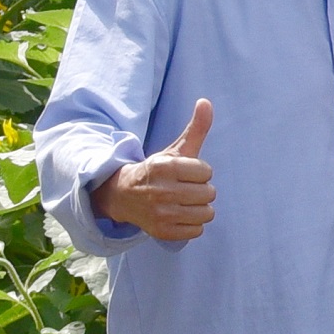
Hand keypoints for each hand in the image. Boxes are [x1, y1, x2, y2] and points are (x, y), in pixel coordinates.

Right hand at [96, 100, 215, 241]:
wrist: (124, 195)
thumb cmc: (158, 171)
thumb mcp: (175, 149)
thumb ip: (196, 127)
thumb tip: (206, 101)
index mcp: (166, 167)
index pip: (207, 172)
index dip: (200, 172)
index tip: (185, 173)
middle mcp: (162, 190)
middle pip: (209, 194)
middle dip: (200, 190)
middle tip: (183, 188)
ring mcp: (161, 213)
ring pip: (207, 213)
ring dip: (199, 208)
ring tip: (183, 202)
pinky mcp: (162, 231)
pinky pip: (197, 231)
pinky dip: (192, 224)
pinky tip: (178, 215)